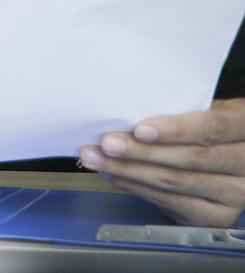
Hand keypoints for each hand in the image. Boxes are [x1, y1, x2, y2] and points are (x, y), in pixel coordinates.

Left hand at [81, 98, 244, 225]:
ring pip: (176, 181)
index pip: (212, 128)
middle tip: (107, 143)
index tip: (140, 129)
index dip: (177, 130)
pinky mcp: (216, 216)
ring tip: (98, 158)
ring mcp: (235, 194)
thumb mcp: (200, 113)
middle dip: (142, 151)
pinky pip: (169, 200)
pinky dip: (136, 186)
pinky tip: (114, 175)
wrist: (225, 165)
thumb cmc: (204, 131)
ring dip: (129, 170)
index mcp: (244, 129)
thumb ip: (177, 113)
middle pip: (191, 159)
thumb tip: (127, 111)